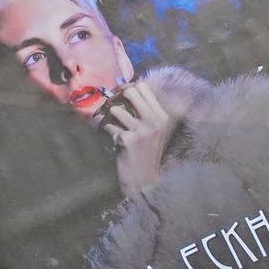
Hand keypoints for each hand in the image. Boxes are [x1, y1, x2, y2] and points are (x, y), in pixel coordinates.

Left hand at [99, 80, 174, 197]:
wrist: (144, 182)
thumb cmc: (145, 154)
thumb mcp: (153, 131)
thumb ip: (144, 111)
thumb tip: (126, 89)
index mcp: (162, 116)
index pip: (143, 86)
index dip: (128, 87)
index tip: (119, 94)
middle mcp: (154, 121)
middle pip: (130, 92)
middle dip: (116, 96)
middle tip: (110, 104)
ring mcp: (141, 130)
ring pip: (115, 110)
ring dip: (109, 118)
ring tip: (113, 127)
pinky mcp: (127, 140)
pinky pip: (108, 127)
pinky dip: (106, 132)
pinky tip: (113, 141)